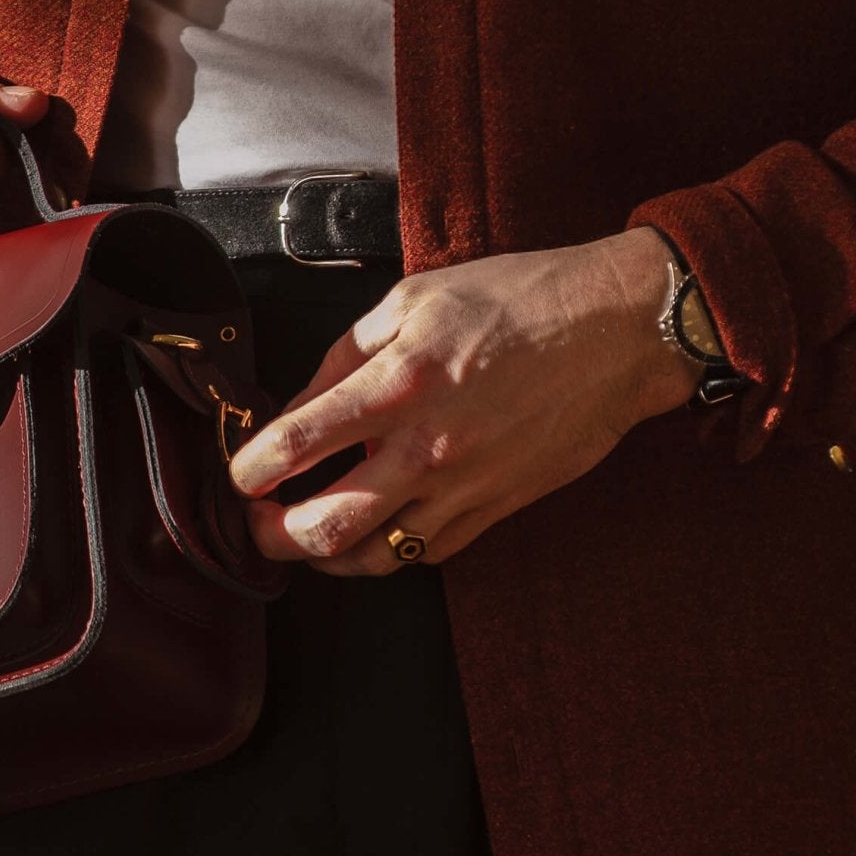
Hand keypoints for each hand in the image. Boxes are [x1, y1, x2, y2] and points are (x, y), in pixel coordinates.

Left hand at [228, 227, 700, 574]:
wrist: (618, 331)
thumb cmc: (522, 300)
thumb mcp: (417, 299)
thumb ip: (348, 351)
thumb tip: (301, 399)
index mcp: (397, 384)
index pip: (298, 443)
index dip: (251, 467)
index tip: (237, 473)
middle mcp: (425, 448)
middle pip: (324, 525)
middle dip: (271, 534)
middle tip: (254, 520)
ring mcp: (463, 488)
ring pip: (373, 557)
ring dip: (323, 556)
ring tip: (301, 537)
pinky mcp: (496, 508)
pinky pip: (427, 552)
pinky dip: (387, 552)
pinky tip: (370, 531)